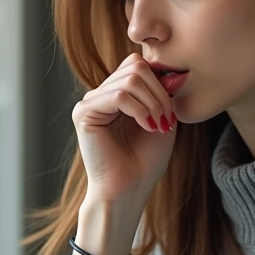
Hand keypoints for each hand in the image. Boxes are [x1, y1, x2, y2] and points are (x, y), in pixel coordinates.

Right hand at [73, 53, 176, 207]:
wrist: (129, 190)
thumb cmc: (145, 161)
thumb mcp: (161, 118)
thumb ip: (161, 93)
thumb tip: (166, 70)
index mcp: (116, 94)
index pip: (137, 64)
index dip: (159, 83)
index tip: (170, 113)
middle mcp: (100, 95)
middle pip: (135, 66)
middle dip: (158, 93)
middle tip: (165, 120)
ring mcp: (90, 102)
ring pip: (130, 79)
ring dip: (152, 103)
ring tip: (157, 125)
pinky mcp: (84, 113)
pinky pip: (119, 96)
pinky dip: (139, 109)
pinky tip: (146, 126)